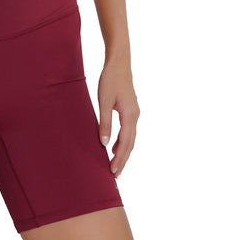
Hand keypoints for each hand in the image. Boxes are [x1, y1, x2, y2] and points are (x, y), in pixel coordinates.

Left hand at [96, 59, 138, 177]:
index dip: (119, 158)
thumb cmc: (110, 80)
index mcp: (130, 116)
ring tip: (116, 166)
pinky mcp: (131, 111)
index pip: (125, 143)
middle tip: (116, 176)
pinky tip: (114, 147)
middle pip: (130, 144)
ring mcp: (134, 114)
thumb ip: (104, 123)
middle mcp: (135, 116)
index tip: (113, 170)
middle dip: (123, 160)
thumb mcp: (104, 102)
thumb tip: (104, 143)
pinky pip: (128, 132)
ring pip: (131, 139)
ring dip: (123, 153)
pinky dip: (123, 142)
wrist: (119, 64)